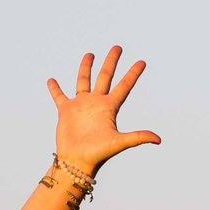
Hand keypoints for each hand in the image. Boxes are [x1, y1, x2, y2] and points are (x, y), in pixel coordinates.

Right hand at [46, 45, 160, 174]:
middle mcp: (96, 103)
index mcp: (109, 107)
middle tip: (118, 47)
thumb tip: (158, 139)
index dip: (133, 74)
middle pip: (105, 77)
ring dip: (86, 68)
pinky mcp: (66, 111)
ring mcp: (81, 106)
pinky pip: (59, 96)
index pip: (124, 86)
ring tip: (90, 55)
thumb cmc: (98, 154)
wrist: (77, 162)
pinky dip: (55, 89)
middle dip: (111, 62)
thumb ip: (138, 137)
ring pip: (84, 81)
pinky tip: (51, 80)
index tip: (142, 62)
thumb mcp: (119, 142)